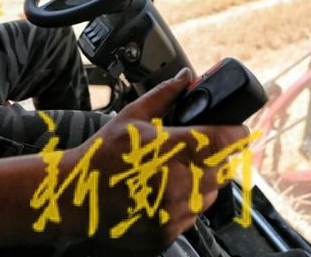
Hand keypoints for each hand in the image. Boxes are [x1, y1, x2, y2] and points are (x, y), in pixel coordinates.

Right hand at [62, 70, 250, 254]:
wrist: (74, 196)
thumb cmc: (102, 155)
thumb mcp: (132, 117)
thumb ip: (165, 95)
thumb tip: (186, 76)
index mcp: (171, 149)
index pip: (225, 142)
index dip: (235, 133)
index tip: (234, 130)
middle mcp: (178, 183)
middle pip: (223, 169)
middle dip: (215, 157)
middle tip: (195, 150)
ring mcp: (174, 212)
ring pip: (210, 194)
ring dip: (202, 182)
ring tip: (173, 172)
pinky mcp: (168, 233)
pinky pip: (193, 216)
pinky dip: (185, 204)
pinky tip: (162, 193)